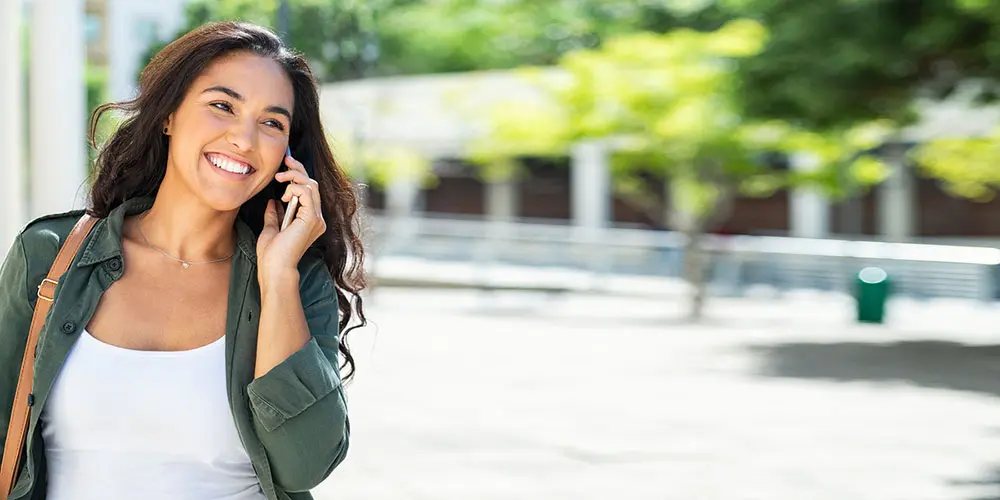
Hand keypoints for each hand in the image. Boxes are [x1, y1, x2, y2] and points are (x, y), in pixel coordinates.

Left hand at [257, 152, 326, 284]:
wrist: (275, 268)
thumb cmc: (272, 255)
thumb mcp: (270, 228)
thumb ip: (274, 215)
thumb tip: (273, 202)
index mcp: (309, 221)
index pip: (308, 192)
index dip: (298, 175)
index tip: (285, 165)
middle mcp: (317, 219)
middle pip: (312, 185)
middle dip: (298, 170)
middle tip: (285, 160)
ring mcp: (316, 219)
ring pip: (311, 186)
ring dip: (294, 178)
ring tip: (280, 180)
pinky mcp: (312, 219)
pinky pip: (308, 193)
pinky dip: (296, 188)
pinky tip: (284, 193)